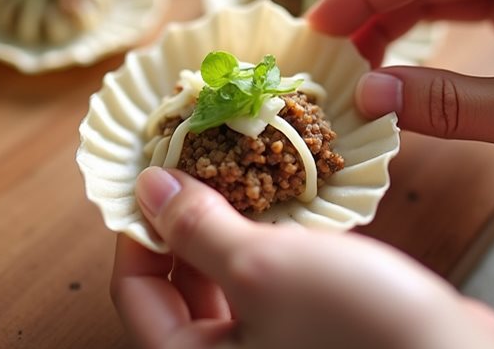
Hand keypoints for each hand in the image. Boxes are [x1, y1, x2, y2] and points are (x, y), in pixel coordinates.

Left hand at [111, 167, 493, 348]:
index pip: (135, 294)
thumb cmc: (358, 330)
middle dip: (183, 222)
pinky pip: (272, 282)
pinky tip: (281, 200)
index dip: (137, 230)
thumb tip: (146, 190)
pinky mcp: (313, 330)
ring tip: (234, 171)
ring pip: (227, 280)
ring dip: (228, 226)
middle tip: (193, 163)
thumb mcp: (263, 267)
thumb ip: (197, 229)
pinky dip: (270, 241)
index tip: (151, 175)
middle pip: (178, 286)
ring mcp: (273, 346)